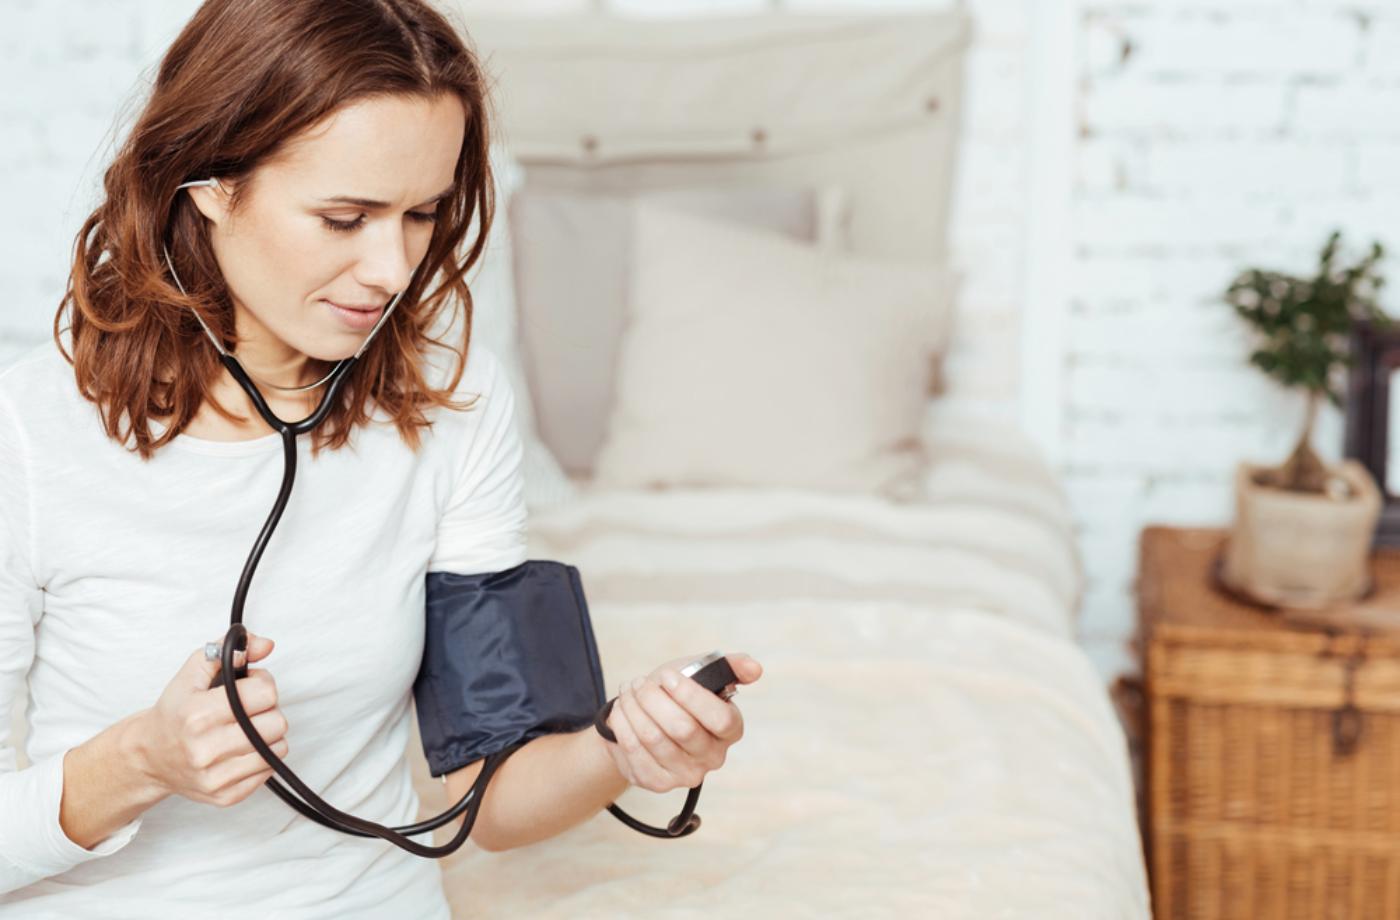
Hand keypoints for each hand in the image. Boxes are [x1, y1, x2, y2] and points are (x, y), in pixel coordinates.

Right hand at [133, 631, 290, 806]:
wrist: (149, 758)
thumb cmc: (175, 712)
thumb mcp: (193, 672)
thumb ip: (228, 651)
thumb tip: (264, 644)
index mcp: (197, 714)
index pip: (265, 693)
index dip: (262, 684)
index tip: (249, 687)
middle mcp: (205, 749)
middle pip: (276, 722)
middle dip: (267, 710)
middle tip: (248, 709)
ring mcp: (215, 777)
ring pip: (278, 747)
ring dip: (268, 734)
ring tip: (246, 729)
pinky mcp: (226, 796)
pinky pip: (269, 770)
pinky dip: (262, 757)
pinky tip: (240, 749)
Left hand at [602, 652, 761, 792]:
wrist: (644, 718)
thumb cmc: (675, 695)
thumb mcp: (700, 673)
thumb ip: (729, 666)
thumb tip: (755, 668)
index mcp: (730, 729)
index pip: (720, 718)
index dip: (690, 695)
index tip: (666, 676)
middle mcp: (713, 757)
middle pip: (682, 729)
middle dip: (654, 699)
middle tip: (640, 683)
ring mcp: (685, 774)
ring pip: (654, 738)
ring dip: (634, 708)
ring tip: (629, 691)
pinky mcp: (658, 782)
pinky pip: (634, 751)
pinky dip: (622, 724)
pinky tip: (621, 710)